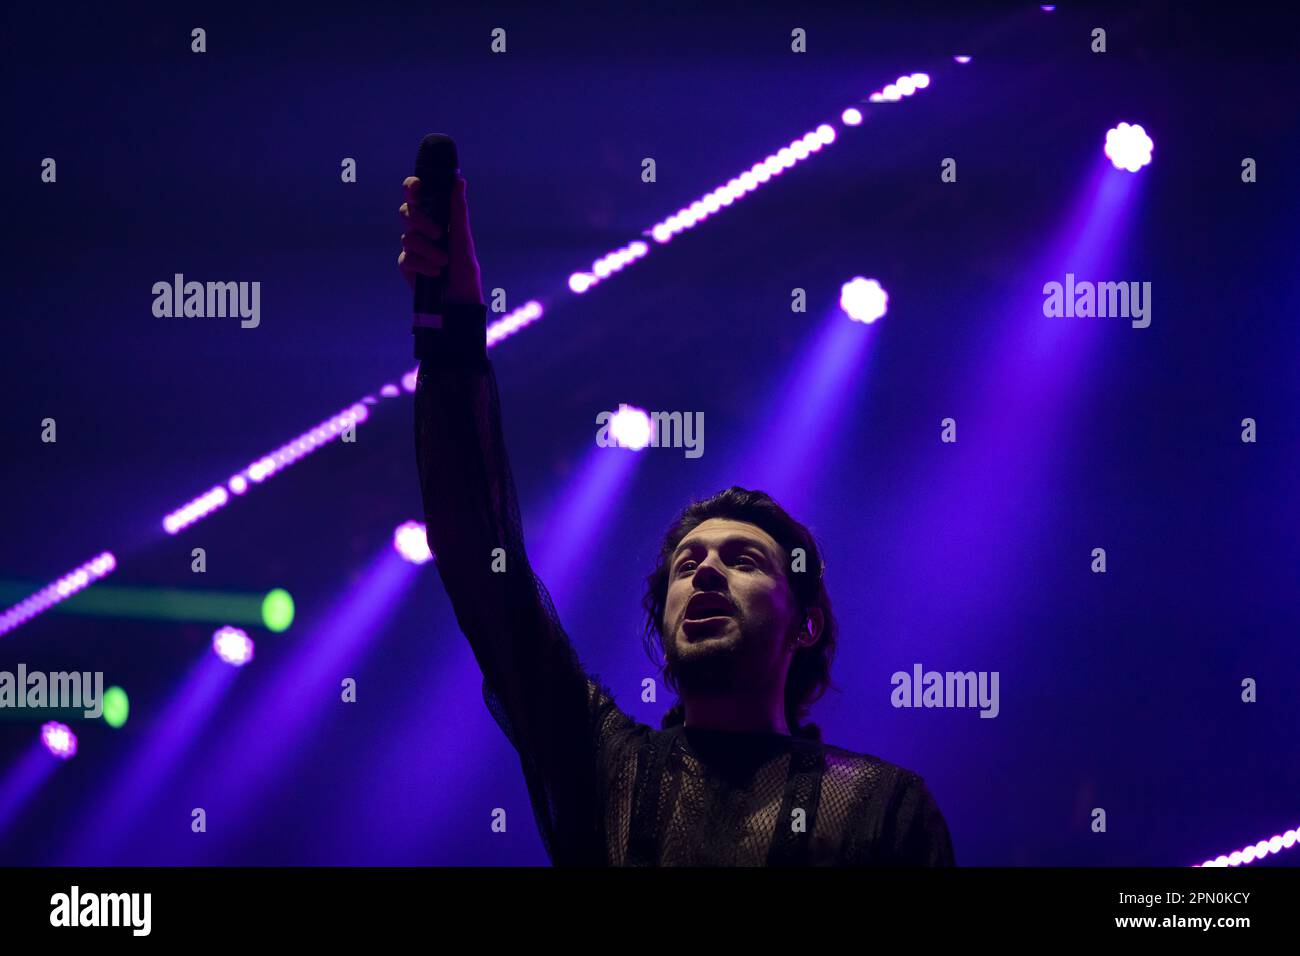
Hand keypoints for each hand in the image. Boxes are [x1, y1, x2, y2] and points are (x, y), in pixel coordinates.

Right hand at [398, 175, 483, 305]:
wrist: (459, 302)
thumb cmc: (465, 271)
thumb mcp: (464, 240)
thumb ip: (458, 211)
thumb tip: (458, 180)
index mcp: (436, 219)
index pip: (418, 196)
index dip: (413, 187)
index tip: (418, 187)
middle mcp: (421, 230)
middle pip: (406, 211)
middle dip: (420, 220)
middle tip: (438, 233)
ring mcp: (412, 247)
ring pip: (408, 237)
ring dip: (429, 250)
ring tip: (444, 262)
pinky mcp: (406, 265)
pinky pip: (407, 257)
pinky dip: (424, 265)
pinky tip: (435, 273)